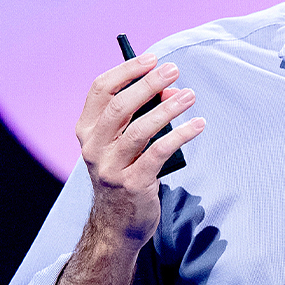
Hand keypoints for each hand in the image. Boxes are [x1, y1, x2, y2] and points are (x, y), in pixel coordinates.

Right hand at [75, 53, 205, 247]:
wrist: (117, 225)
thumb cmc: (123, 174)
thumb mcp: (124, 143)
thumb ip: (142, 115)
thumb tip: (171, 90)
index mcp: (86, 132)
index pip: (100, 90)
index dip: (126, 71)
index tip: (151, 59)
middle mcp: (93, 148)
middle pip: (120, 106)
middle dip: (149, 83)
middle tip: (174, 70)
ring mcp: (111, 168)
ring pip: (139, 129)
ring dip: (168, 108)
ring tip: (190, 95)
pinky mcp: (133, 184)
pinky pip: (159, 153)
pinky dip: (181, 135)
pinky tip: (197, 125)